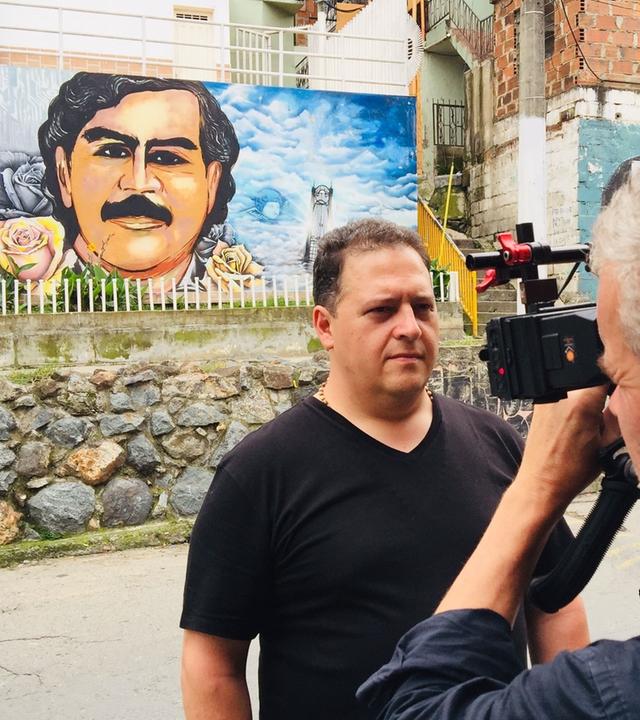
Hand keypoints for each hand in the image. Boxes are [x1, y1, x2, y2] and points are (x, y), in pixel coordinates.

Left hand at [517, 385, 608, 507]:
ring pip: (574, 384)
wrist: (541, 482)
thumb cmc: (570, 471)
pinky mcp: (538, 402)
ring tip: (584, 419)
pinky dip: (570, 402)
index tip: (619, 389)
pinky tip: (571, 421)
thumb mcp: (608, 443)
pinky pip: (561, 393)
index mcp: (581, 403)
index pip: (605, 373)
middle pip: (588, 377)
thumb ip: (618, 415)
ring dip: (584, 395)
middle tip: (600, 412)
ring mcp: (546, 397)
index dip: (616, 380)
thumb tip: (624, 397)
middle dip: (599, 390)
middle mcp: (560, 395)